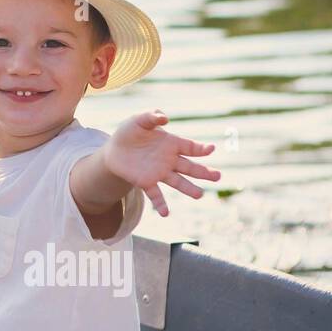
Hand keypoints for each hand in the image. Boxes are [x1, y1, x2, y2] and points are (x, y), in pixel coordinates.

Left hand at [103, 110, 220, 216]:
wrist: (114, 150)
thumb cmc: (129, 133)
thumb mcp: (138, 120)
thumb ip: (151, 117)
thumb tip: (164, 118)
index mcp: (172, 144)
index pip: (190, 147)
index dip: (201, 149)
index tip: (211, 149)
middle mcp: (169, 160)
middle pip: (190, 167)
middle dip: (204, 172)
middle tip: (218, 177)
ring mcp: (159, 173)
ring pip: (178, 182)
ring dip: (188, 188)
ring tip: (199, 195)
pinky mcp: (146, 182)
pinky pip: (156, 194)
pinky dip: (161, 204)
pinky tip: (165, 213)